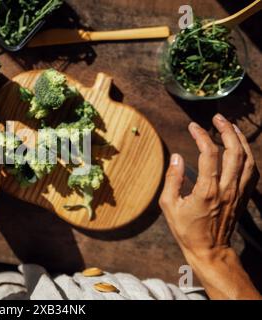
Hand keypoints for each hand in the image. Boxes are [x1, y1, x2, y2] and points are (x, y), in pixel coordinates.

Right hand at [159, 114, 259, 298]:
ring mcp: (238, 192)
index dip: (202, 136)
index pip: (210, 154)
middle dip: (227, 130)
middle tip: (217, 118)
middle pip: (234, 151)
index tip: (193, 127)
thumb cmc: (187, 229)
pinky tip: (241, 149)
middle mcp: (227, 189)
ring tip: (231, 127)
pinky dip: (249, 156)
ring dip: (241, 140)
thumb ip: (172, 179)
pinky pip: (252, 172)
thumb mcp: (169, 206)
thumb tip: (176, 157)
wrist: (210, 250)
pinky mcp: (243, 196)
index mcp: (207, 190)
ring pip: (248, 159)